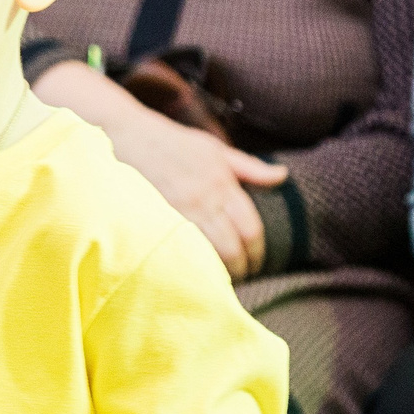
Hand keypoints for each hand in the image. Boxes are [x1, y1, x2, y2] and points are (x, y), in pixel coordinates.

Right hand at [96, 108, 286, 280]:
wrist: (130, 137)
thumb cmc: (175, 143)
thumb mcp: (217, 149)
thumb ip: (250, 167)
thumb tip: (282, 175)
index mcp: (223, 184)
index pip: (251, 228)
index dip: (257, 251)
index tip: (257, 261)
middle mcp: (205, 200)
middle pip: (232, 246)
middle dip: (242, 266)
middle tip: (243, 274)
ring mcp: (180, 211)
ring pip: (209, 252)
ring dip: (219, 269)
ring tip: (222, 276)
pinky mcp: (158, 219)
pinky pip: (182, 249)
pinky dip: (194, 263)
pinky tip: (196, 269)